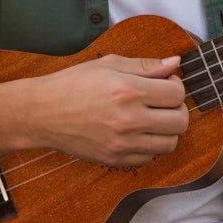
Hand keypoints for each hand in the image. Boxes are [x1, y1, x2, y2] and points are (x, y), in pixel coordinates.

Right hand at [34, 53, 189, 166]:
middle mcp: (128, 119)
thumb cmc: (73, 84)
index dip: (176, 86)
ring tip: (153, 118)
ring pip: (170, 143)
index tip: (166, 84)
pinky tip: (137, 132)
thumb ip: (146, 65)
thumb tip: (175, 63)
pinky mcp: (115, 159)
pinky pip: (149, 158)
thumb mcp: (108, 65)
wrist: (42, 113)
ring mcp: (122, 143)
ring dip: (167, 130)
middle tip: (164, 102)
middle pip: (180, 121)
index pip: (177, 94)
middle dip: (177, 109)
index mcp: (128, 90)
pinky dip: (149, 146)